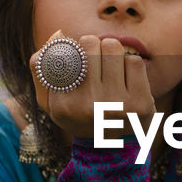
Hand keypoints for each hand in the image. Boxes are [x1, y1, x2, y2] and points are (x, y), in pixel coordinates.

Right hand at [31, 30, 155, 143]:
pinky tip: (126, 80)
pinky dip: (129, 65)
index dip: (76, 48)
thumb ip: (41, 67)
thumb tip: (58, 33)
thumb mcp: (50, 100)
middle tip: (97, 61)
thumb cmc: (77, 116)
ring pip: (114, 47)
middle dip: (94, 46)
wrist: (111, 148)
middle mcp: (90, 106)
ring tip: (111, 70)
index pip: (69, 51)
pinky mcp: (140, 104)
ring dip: (112, 53)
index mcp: (64, 104)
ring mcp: (117, 106)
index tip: (81, 58)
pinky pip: (134, 61)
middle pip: (91, 43)